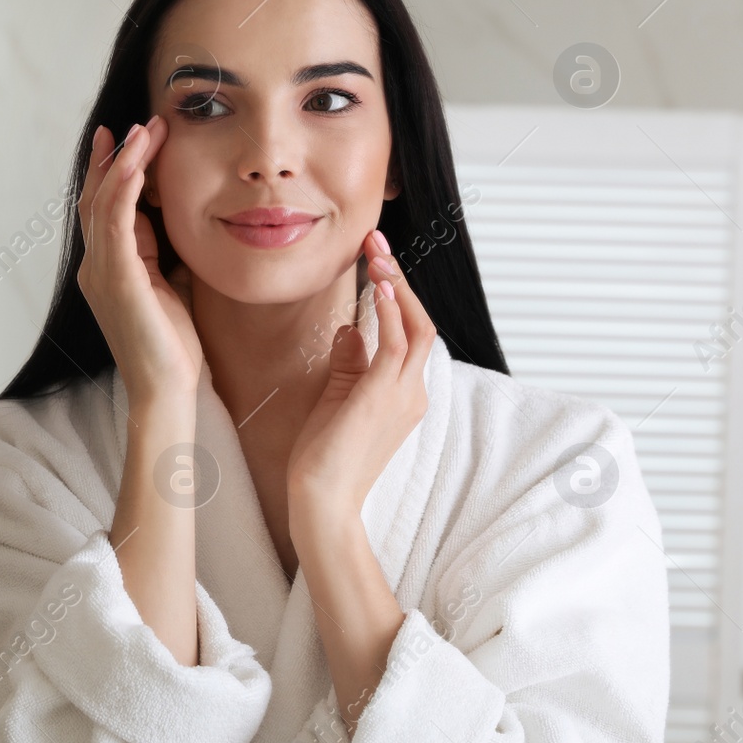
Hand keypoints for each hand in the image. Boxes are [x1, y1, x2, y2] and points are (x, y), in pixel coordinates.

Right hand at [76, 116, 202, 405]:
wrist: (165, 389)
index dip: (113, 172)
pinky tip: (138, 161)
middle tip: (135, 125)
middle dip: (115, 157)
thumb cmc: (172, 345)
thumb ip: (165, 253)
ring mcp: (100, 271)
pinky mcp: (116, 278)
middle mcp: (95, 267)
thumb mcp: (170, 285)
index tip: (129, 140)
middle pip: (97, 198)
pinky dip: (123, 186)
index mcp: (107, 269)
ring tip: (144, 130)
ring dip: (124, 161)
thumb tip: (179, 220)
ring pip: (103, 202)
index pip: (105, 210)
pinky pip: (115, 221)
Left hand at [286, 229, 434, 515]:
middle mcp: (412, 391)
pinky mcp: (383, 397)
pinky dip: (389, 312)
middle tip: (377, 242)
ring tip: (376, 253)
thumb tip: (349, 329)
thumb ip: (349, 363)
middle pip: (420, 322)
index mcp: (404, 393)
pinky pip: (395, 346)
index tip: (377, 260)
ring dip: (396, 285)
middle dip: (400, 278)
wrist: (321, 500)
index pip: (410, 332)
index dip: (397, 294)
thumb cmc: (325, 457)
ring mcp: (403, 395)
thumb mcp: (338, 398)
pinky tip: (377, 286)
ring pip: (414, 327)